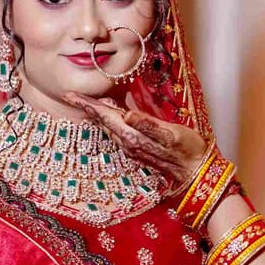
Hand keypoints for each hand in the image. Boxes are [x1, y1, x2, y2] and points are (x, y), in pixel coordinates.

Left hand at [70, 93, 211, 181]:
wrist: (194, 169)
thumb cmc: (186, 149)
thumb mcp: (170, 135)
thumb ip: (148, 125)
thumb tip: (127, 115)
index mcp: (131, 135)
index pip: (104, 116)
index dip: (87, 105)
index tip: (69, 95)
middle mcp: (127, 142)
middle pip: (102, 120)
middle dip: (87, 108)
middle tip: (71, 96)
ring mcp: (131, 146)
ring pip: (109, 126)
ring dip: (97, 114)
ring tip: (87, 102)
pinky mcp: (138, 148)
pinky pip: (118, 131)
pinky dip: (110, 121)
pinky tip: (112, 116)